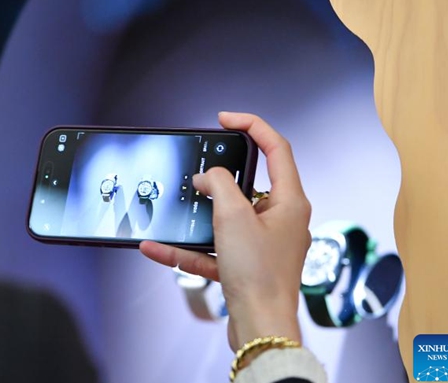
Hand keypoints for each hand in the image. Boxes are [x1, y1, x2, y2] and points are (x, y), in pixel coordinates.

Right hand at [140, 112, 310, 349]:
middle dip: (219, 176)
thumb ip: (219, 186)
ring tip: (176, 208)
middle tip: (199, 168)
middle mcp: (280, 220)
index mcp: (289, 202)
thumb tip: (208, 177)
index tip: (225, 119)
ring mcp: (263, 244)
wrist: (260, 327)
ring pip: (226, 219)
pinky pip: (213, 249)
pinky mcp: (245, 265)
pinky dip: (188, 248)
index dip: (252, 126)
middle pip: (249, 183)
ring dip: (198, 216)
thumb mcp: (234, 217)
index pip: (276, 148)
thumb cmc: (259, 275)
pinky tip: (157, 248)